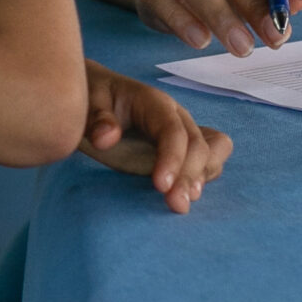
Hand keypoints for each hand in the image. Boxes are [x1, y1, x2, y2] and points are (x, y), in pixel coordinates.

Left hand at [76, 62, 231, 213]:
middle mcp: (177, 116)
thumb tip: (107, 138)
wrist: (98, 96)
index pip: (173, 130)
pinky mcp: (186, 148)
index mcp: (154, 103)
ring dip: (202, 178)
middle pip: (198, 145)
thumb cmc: (94, 98)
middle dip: (189, 176)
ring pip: (213, 151)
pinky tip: (189, 194)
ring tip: (183, 202)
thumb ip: (97, 119)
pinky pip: (210, 158)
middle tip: (176, 205)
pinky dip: (205, 177)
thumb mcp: (89, 101)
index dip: (172, 158)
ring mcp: (185, 131)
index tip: (161, 186)